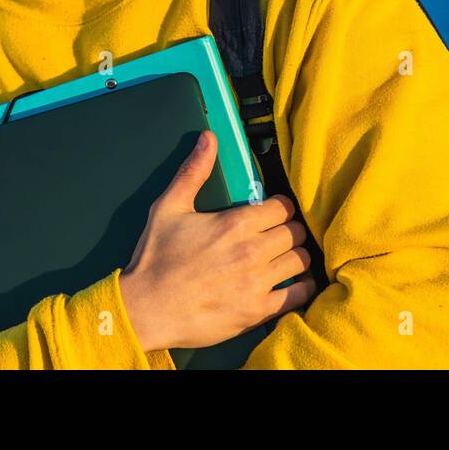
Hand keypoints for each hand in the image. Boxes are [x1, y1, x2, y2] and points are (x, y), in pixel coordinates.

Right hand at [119, 129, 319, 351]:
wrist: (146, 309)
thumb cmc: (155, 259)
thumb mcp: (169, 208)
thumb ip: (193, 172)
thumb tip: (209, 138)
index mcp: (234, 223)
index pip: (283, 207)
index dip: (281, 207)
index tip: (274, 213)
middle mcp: (251, 251)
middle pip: (296, 232)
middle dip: (290, 230)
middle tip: (280, 235)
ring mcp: (257, 283)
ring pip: (301, 260)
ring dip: (297, 256)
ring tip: (286, 257)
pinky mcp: (257, 311)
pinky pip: (299, 295)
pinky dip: (302, 288)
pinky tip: (295, 283)